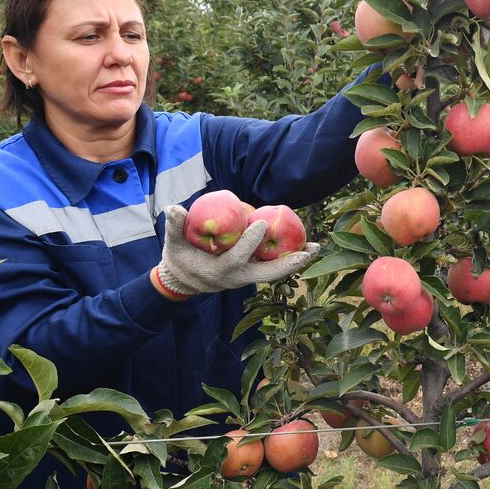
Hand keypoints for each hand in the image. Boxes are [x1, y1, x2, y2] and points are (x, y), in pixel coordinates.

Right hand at [153, 205, 320, 299]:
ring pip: (275, 272)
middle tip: (308, 251)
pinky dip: (289, 258)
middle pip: (267, 274)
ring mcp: (247, 277)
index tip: (262, 223)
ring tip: (316, 248)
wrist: (183, 279)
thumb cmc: (180, 258)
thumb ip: (174, 227)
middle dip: (288, 263)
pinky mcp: (252, 273)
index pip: (237, 258)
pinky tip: (306, 247)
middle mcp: (238, 278)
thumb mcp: (173, 244)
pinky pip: (273, 266)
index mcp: (219, 272)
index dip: (250, 242)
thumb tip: (174, 209)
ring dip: (295, 261)